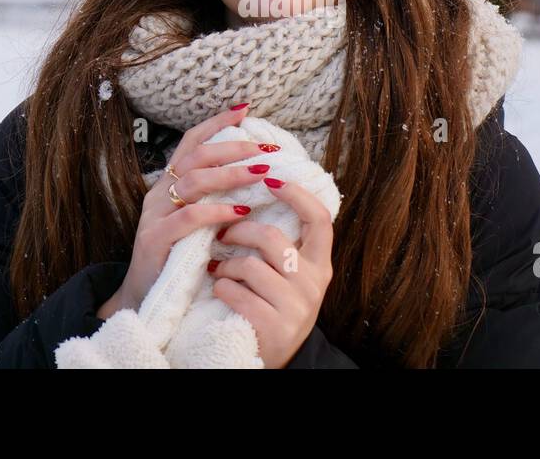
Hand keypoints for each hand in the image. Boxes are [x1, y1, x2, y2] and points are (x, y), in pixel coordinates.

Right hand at [98, 103, 273, 318]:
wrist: (144, 298)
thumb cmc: (178, 259)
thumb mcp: (197, 223)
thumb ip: (214, 199)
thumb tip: (255, 174)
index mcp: (169, 185)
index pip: (191, 143)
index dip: (216, 125)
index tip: (244, 110)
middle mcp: (159, 194)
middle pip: (196, 157)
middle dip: (233, 148)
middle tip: (265, 149)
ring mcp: (154, 216)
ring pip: (193, 182)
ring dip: (230, 175)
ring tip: (260, 174)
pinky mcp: (155, 240)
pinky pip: (188, 218)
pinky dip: (216, 212)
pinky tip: (240, 212)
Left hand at [207, 177, 334, 368]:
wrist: (268, 359)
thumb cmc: (273, 307)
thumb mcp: (290, 277)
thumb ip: (286, 245)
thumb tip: (265, 191)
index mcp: (320, 265)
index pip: (319, 219)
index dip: (297, 194)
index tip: (272, 179)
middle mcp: (313, 284)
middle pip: (272, 237)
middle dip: (239, 231)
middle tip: (223, 234)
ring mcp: (295, 307)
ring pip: (250, 265)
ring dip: (226, 266)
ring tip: (219, 271)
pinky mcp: (274, 326)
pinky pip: (236, 293)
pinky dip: (222, 288)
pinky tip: (220, 291)